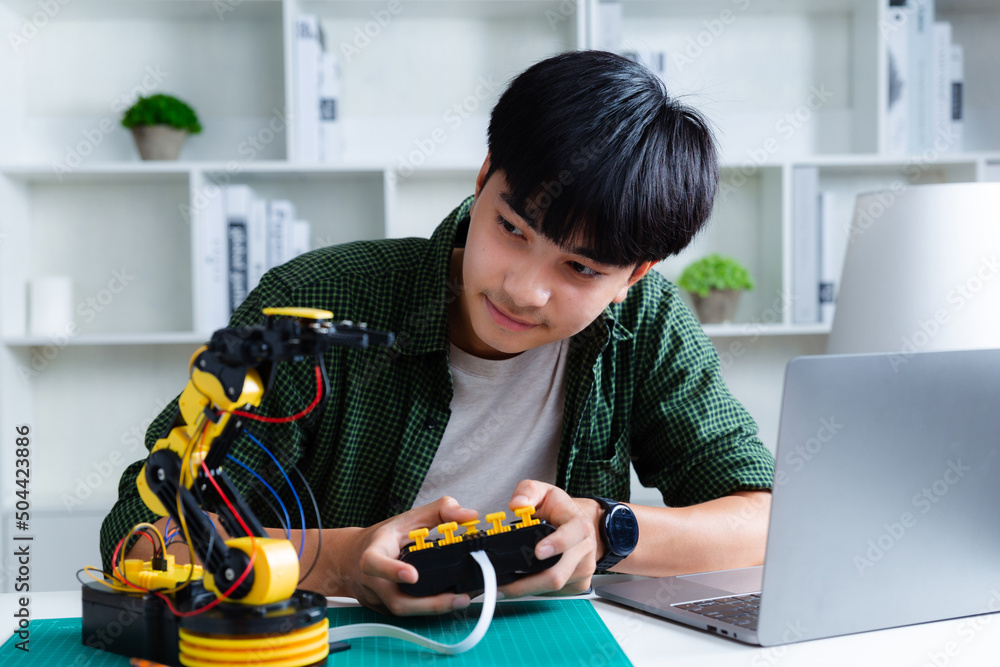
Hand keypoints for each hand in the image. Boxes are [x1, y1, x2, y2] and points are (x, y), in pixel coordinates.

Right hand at [343, 496, 478, 615]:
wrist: (351, 559)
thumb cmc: (383, 538)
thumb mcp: (407, 518)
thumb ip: (439, 511)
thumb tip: (470, 515)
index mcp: (373, 553)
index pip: (375, 563)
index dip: (391, 570)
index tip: (413, 575)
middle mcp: (373, 581)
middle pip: (396, 601)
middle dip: (428, 604)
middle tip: (459, 597)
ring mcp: (379, 599)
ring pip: (405, 612)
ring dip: (434, 610)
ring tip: (461, 600)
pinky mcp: (386, 610)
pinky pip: (408, 614)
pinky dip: (430, 610)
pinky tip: (450, 602)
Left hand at [497, 479, 600, 597]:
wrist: (581, 524)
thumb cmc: (560, 510)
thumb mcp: (544, 492)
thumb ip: (528, 491)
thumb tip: (517, 504)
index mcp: (578, 524)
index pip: (573, 534)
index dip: (557, 544)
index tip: (538, 551)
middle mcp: (585, 548)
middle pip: (558, 573)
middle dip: (526, 582)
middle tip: (502, 585)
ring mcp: (584, 569)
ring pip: (554, 587)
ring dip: (527, 589)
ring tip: (505, 587)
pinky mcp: (579, 584)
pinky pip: (555, 593)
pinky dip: (536, 591)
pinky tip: (522, 585)